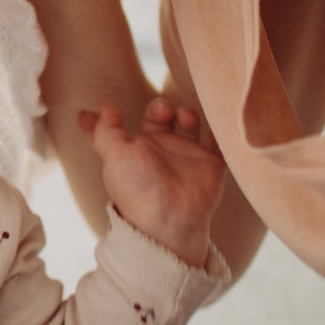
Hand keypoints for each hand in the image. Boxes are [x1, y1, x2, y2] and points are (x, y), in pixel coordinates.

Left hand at [82, 98, 222, 266]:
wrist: (172, 219)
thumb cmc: (138, 188)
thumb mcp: (113, 156)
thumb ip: (105, 130)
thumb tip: (102, 107)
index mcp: (136, 149)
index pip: (122, 128)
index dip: (114, 116)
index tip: (107, 106)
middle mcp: (161, 150)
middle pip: (161, 117)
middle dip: (161, 106)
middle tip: (163, 111)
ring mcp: (188, 155)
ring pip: (189, 123)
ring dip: (188, 113)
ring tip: (185, 118)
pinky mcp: (211, 163)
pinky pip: (220, 141)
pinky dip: (221, 128)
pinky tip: (216, 117)